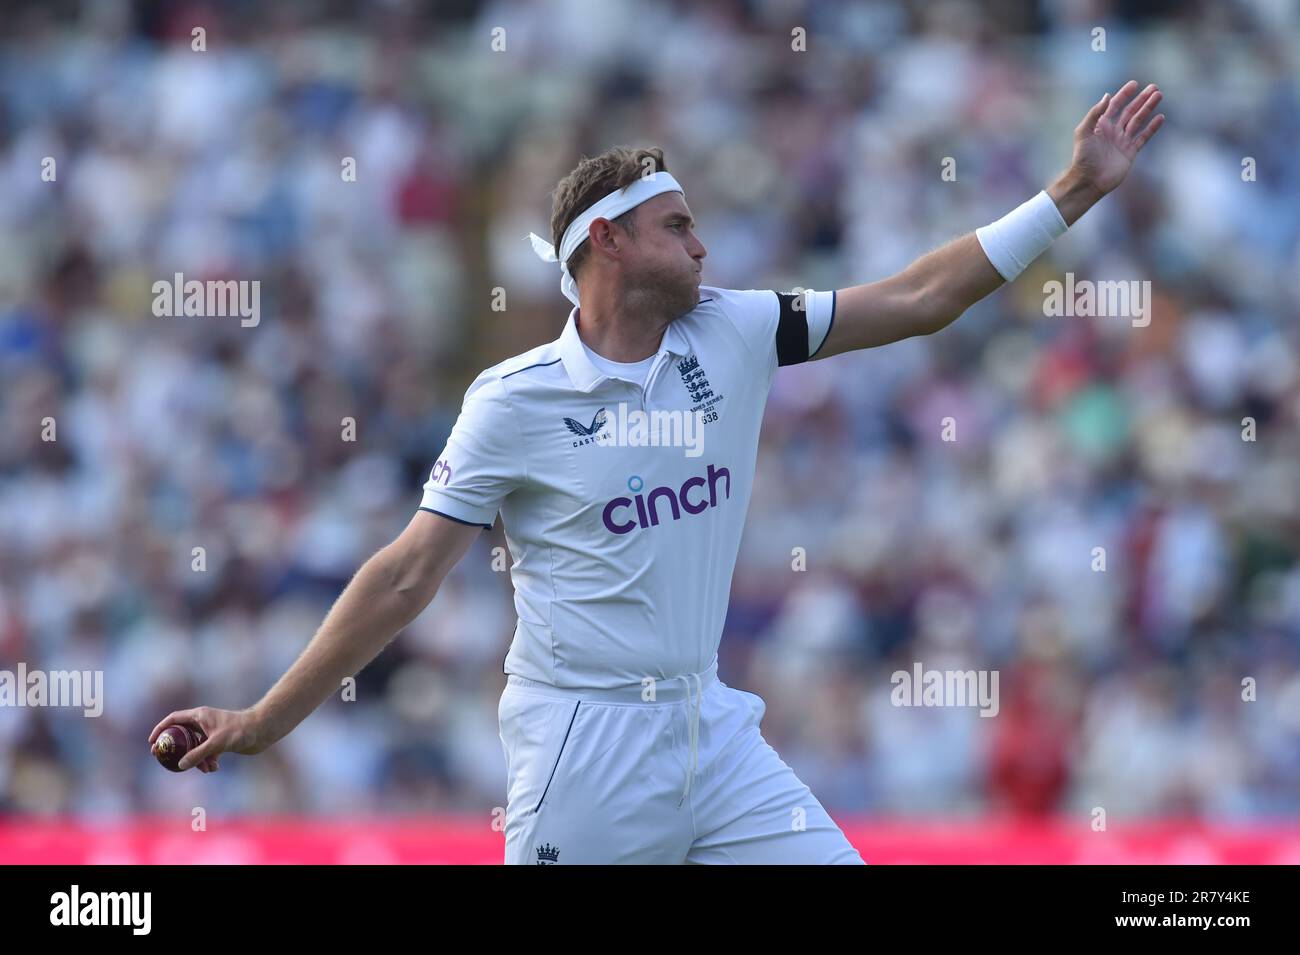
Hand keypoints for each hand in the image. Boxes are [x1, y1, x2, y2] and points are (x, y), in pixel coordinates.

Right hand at [148, 706, 265, 772]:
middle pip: (182, 734)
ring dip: (196, 759)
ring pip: (195, 746)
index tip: (152, 742)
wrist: (262, 730)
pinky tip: (215, 768)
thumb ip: (198, 754)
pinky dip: (208, 760)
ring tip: (204, 769)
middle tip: (164, 760)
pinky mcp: (220, 740)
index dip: (160, 729)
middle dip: (175, 749)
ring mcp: (211, 731)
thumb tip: (181, 765)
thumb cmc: (240, 731)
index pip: (174, 719)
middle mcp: (204, 721)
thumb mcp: (217, 743)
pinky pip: (207, 752)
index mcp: (200, 715)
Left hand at [1069, 79, 1164, 196]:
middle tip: (1154, 87)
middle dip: (1141, 99)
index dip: (1124, 94)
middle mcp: (1112, 132)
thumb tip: (1107, 95)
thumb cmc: (1082, 157)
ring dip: (1148, 108)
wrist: (1089, 181)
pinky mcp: (1130, 153)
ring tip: (1159, 96)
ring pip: (1138, 121)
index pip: (1115, 106)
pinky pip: (1143, 137)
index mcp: (1100, 126)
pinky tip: (1160, 117)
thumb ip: (1095, 113)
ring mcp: (1122, 142)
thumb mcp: (1083, 132)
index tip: (1135, 84)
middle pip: (1130, 111)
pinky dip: (1152, 128)